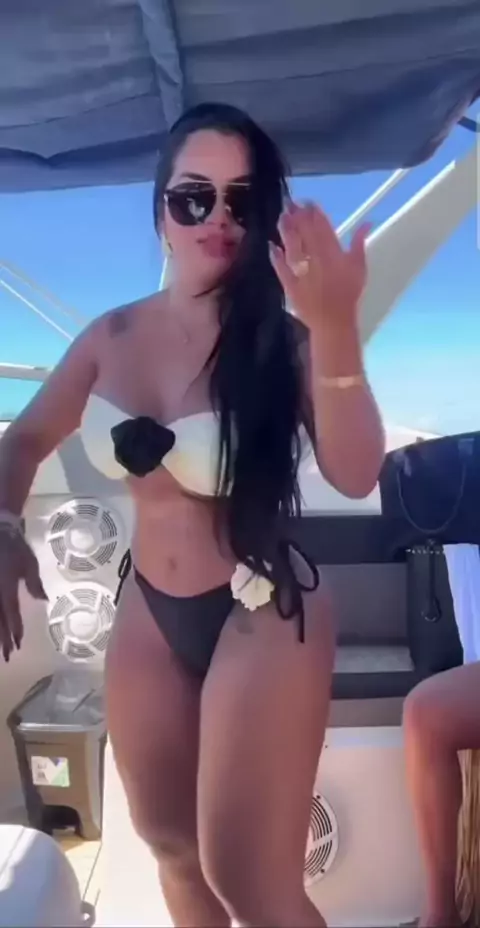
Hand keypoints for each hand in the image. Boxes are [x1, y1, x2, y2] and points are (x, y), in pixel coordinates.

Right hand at [0, 531, 47, 661]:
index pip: (11, 615)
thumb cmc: (15, 546)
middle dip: (3, 640)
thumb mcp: (29, 563)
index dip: (15, 631)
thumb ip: (35, 584)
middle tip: (8, 656)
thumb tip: (43, 600)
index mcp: (6, 588)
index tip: (18, 645)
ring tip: (2, 647)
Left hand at [269, 201, 369, 331]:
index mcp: (332, 252)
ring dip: (286, 230)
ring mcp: (300, 271)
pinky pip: (281, 268)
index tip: (308, 202)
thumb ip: (359, 243)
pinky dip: (276, 257)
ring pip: (291, 245)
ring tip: (282, 217)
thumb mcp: (359, 267)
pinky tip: (272, 246)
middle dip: (296, 215)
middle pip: (303, 232)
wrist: (333, 321)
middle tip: (290, 203)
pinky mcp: (289, 283)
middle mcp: (314, 257)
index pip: (321, 226)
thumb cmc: (349, 293)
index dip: (313, 212)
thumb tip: (367, 222)